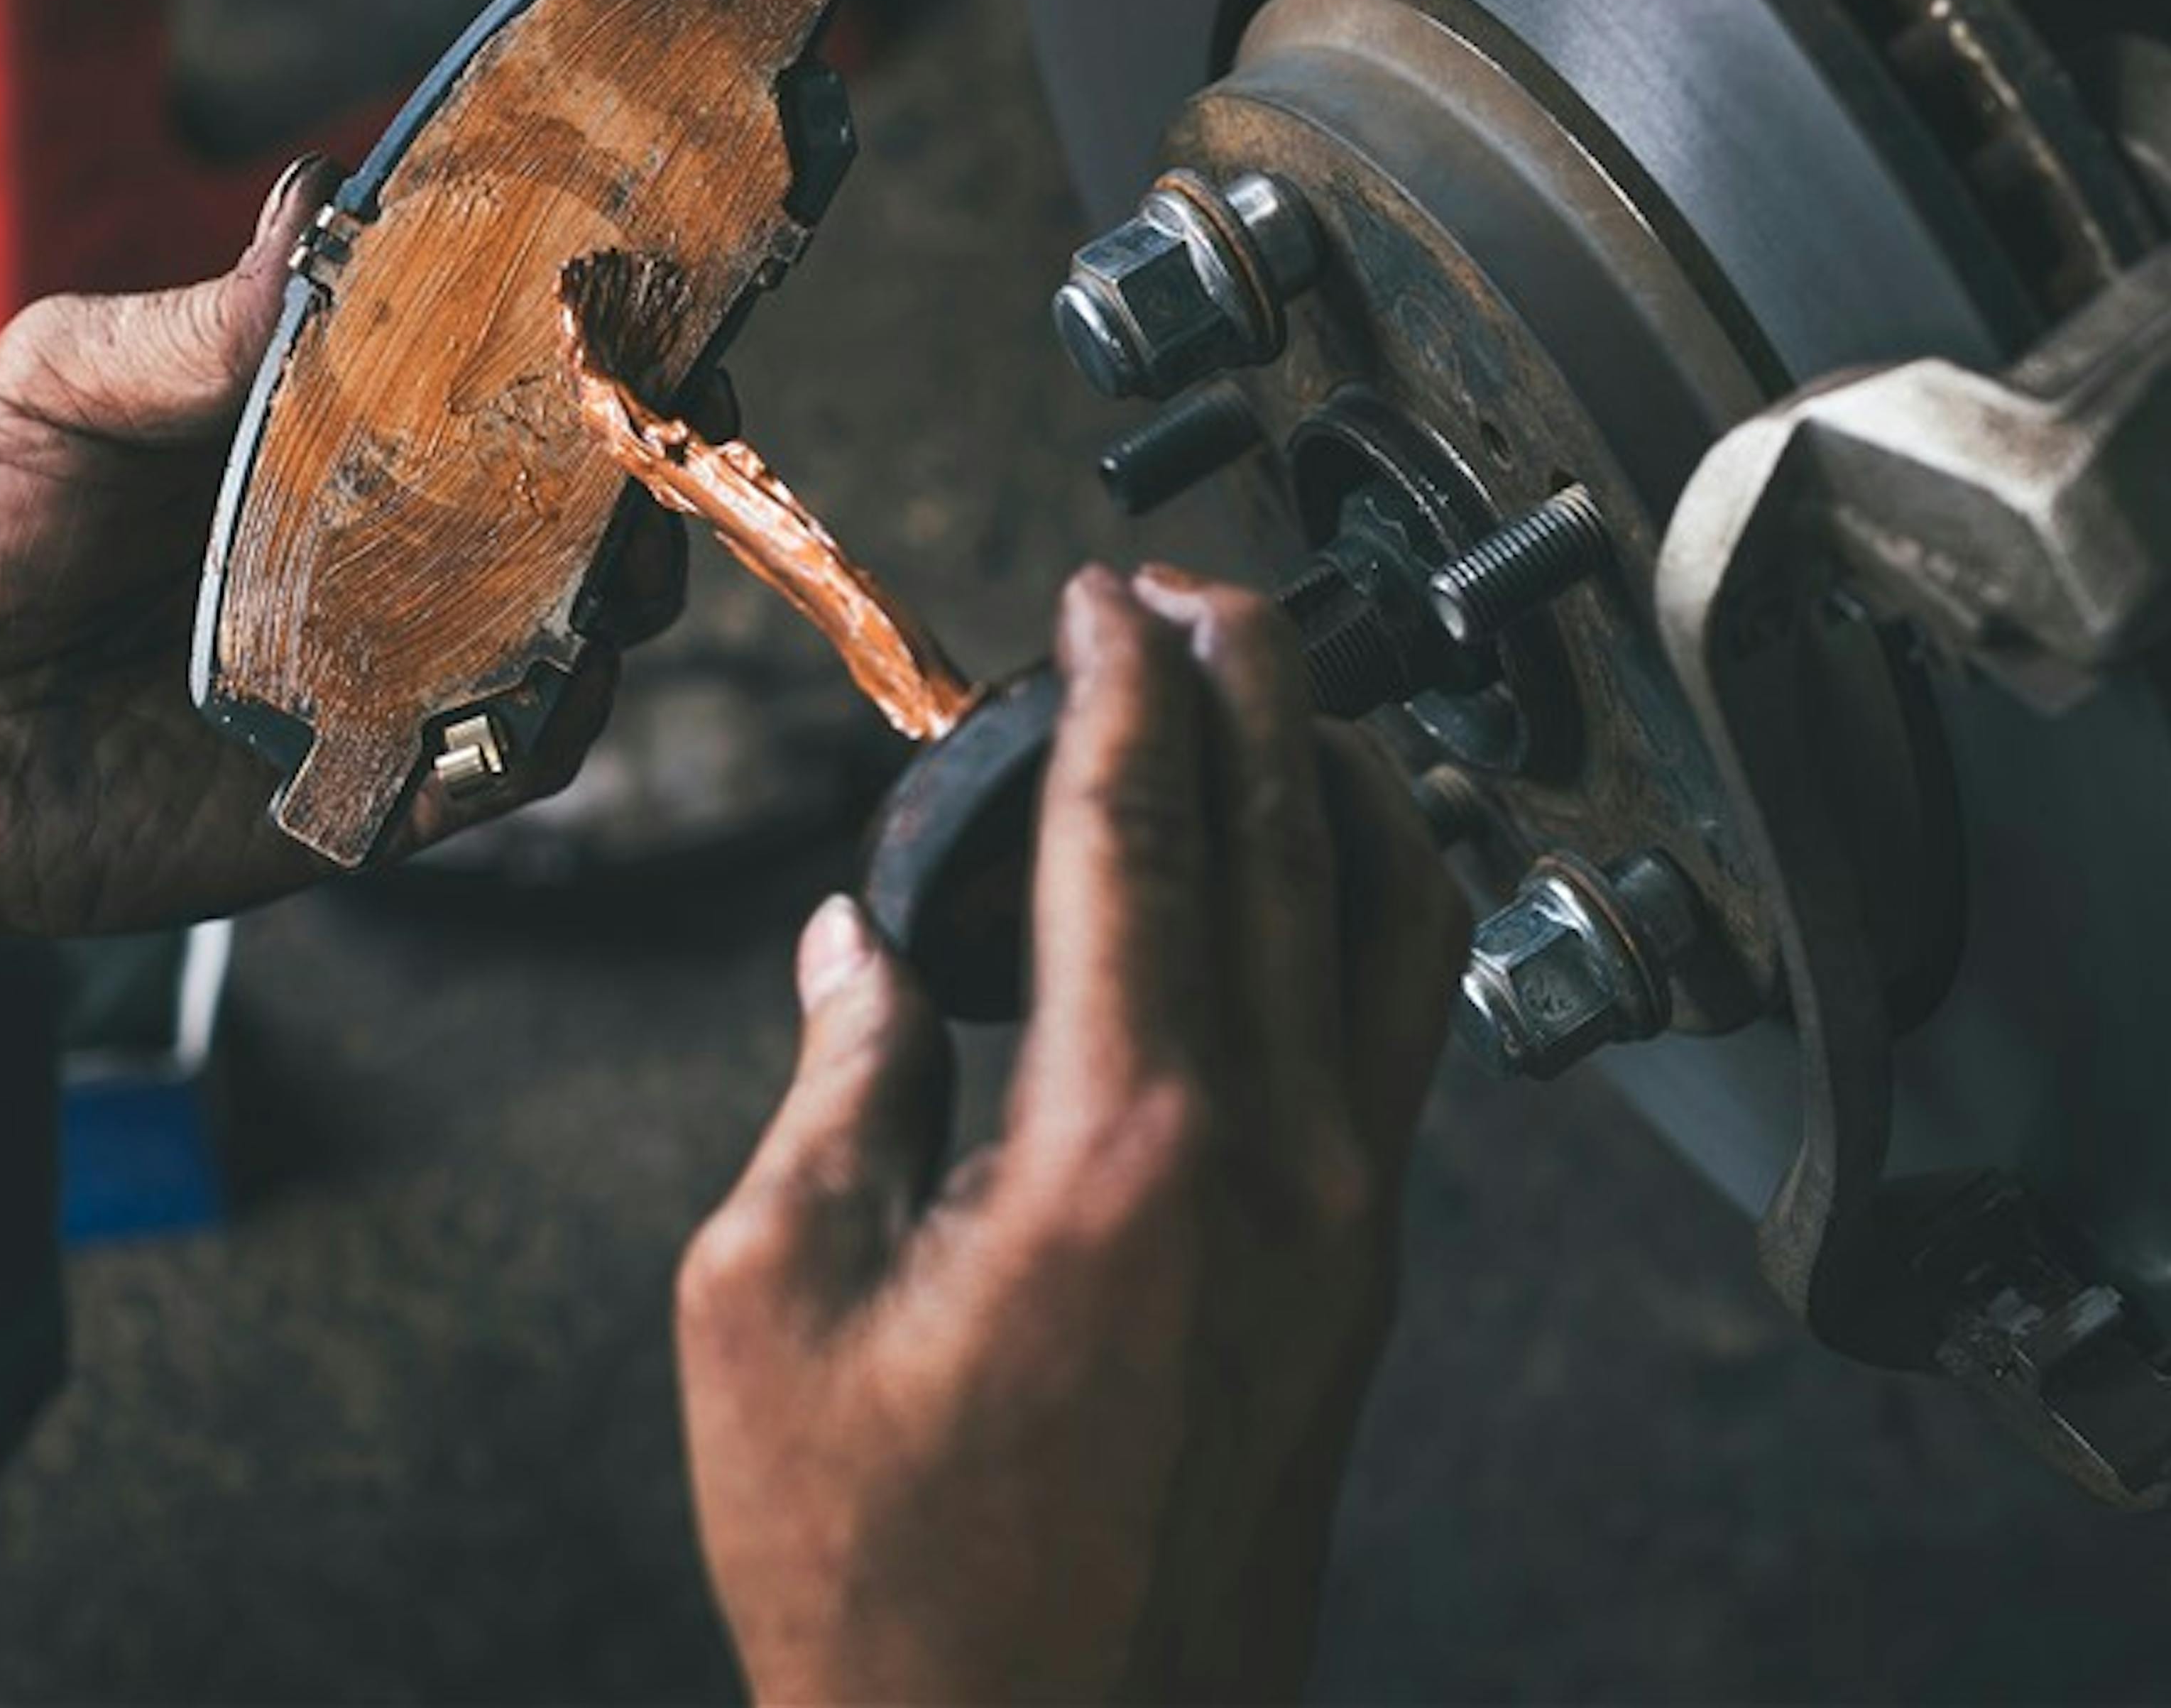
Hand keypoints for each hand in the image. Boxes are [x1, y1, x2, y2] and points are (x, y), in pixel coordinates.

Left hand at [0, 157, 686, 945]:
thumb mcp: (54, 392)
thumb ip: (188, 323)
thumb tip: (320, 204)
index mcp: (336, 439)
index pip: (499, 377)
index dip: (586, 339)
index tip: (638, 295)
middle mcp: (394, 547)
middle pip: (578, 497)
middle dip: (646, 453)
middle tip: (663, 412)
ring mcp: (402, 664)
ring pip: (581, 621)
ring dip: (627, 577)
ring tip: (620, 541)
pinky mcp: (389, 783)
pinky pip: (521, 752)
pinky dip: (562, 706)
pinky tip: (559, 660)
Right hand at [678, 564, 1469, 1704]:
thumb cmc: (895, 1582)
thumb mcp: (774, 1311)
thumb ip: (835, 1086)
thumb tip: (857, 944)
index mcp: (1121, 1145)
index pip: (1136, 834)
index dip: (1118, 685)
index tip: (1102, 596)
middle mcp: (1276, 1155)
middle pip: (1289, 835)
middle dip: (1249, 675)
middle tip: (1190, 587)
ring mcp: (1347, 1210)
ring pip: (1391, 916)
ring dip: (1333, 777)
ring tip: (1263, 700)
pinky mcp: (1364, 1265)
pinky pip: (1397, 1023)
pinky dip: (1362, 902)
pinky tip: (1303, 876)